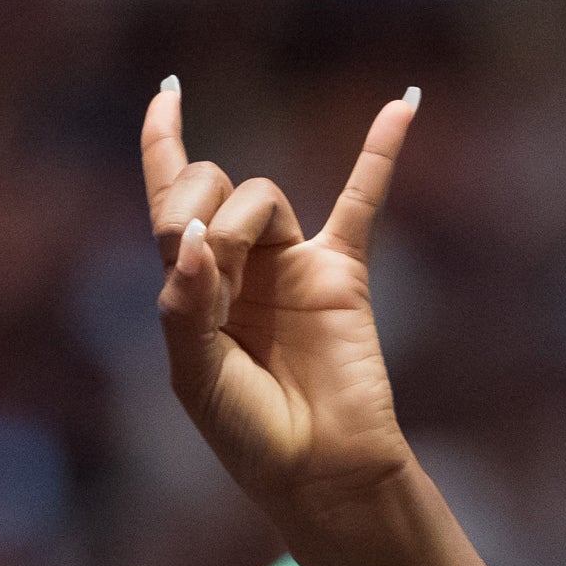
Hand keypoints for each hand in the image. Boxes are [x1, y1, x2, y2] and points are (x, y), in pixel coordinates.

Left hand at [143, 83, 419, 515]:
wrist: (321, 470)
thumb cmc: (250, 433)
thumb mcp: (195, 376)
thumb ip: (184, 307)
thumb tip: (196, 241)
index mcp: (192, 287)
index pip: (170, 200)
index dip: (164, 144)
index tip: (168, 95)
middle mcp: (239, 265)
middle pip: (210, 187)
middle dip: (196, 211)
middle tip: (205, 269)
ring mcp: (291, 264)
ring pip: (261, 196)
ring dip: (241, 225)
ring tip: (239, 283)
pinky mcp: (342, 272)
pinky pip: (362, 200)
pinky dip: (380, 152)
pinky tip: (401, 105)